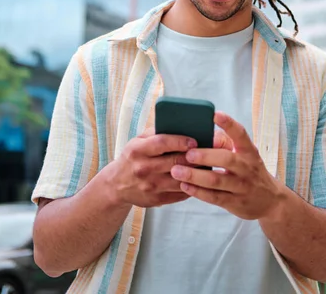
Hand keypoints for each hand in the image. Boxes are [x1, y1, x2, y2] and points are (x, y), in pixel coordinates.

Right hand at [107, 127, 232, 208]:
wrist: (116, 185)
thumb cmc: (133, 157)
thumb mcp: (138, 141)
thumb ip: (156, 132)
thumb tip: (181, 124)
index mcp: (137, 150)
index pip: (162, 143)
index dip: (180, 141)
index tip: (195, 140)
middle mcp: (143, 168)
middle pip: (175, 162)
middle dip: (194, 157)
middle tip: (209, 152)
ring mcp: (150, 186)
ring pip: (180, 179)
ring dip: (197, 173)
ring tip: (208, 165)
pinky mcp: (156, 200)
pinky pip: (179, 193)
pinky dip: (192, 186)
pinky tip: (200, 179)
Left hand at [170, 112, 282, 219]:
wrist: (271, 200)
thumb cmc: (250, 170)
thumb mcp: (245, 154)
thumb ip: (226, 143)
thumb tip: (201, 133)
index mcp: (249, 151)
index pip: (240, 134)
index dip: (228, 123)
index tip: (214, 114)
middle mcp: (247, 167)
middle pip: (226, 159)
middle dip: (205, 156)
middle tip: (188, 153)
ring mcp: (241, 186)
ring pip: (216, 180)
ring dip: (195, 176)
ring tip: (176, 171)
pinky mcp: (234, 202)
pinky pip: (214, 197)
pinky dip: (198, 192)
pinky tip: (184, 186)